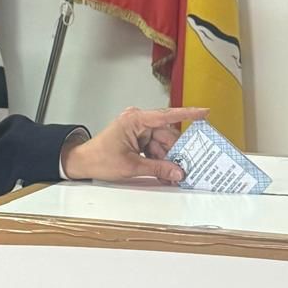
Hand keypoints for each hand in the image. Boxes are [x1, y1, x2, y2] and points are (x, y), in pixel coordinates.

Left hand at [61, 107, 206, 185]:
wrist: (82, 163)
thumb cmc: (99, 159)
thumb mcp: (131, 166)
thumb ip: (157, 169)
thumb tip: (178, 172)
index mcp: (135, 120)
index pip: (166, 116)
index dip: (188, 114)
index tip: (205, 112)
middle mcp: (138, 121)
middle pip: (166, 135)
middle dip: (176, 153)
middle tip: (188, 167)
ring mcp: (138, 130)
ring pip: (162, 144)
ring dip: (168, 160)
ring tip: (174, 176)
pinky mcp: (137, 139)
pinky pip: (155, 148)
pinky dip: (159, 160)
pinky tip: (165, 173)